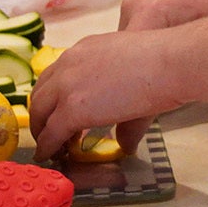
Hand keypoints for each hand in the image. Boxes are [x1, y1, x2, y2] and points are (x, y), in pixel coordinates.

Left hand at [24, 25, 182, 156]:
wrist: (168, 63)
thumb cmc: (163, 64)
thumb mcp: (134, 75)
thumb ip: (123, 105)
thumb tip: (126, 145)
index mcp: (84, 50)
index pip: (56, 74)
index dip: (53, 97)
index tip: (57, 112)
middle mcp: (68, 63)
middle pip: (40, 92)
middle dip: (41, 115)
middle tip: (48, 132)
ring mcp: (66, 86)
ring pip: (39, 112)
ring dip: (41, 132)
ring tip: (50, 147)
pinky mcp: (71, 109)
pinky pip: (50, 134)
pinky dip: (47, 147)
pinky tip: (50, 156)